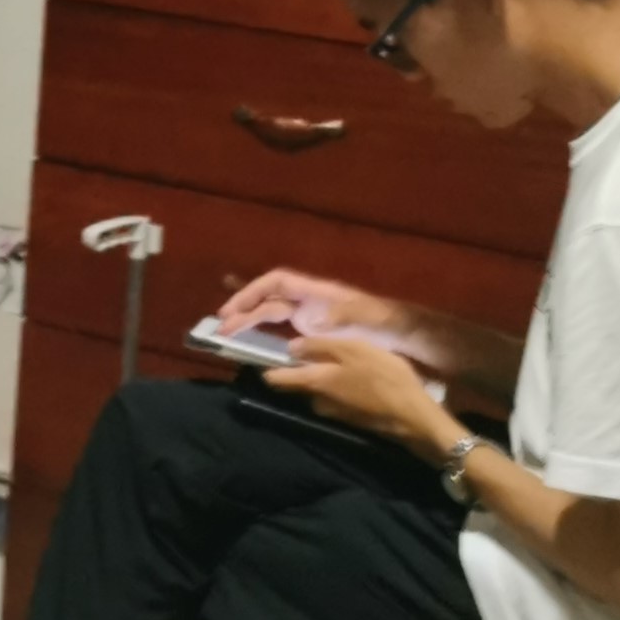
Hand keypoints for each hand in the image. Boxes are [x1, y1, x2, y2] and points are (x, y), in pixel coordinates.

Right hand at [217, 269, 406, 347]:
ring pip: (270, 312)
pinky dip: (261, 330)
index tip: (234, 306)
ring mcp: (308, 315)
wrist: (400, 333)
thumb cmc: (384, 322)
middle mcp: (307, 299)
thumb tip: (313, 320)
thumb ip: (343, 316)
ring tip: (224, 333)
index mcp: (317, 291)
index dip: (253, 290)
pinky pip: (280, 327)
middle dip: (243, 306)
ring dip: (248, 320)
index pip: (278, 282)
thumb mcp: (367, 318)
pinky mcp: (311, 331)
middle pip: (268, 297)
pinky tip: (245, 336)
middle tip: (220, 324)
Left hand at [263, 337, 461, 454]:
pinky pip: (335, 398)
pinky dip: (339, 387)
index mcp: (315, 382)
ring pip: (318, 391)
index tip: (263, 353)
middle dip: (297, 369)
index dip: (267, 365)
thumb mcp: (354, 350)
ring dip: (323, 377)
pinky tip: (355, 376)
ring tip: (337, 359)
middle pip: (297, 384)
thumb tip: (291, 346)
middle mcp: (317, 402)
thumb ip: (320, 347)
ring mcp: (334, 413)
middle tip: (308, 349)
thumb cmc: (384, 377)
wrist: (413, 417)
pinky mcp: (350, 419)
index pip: (277, 379)